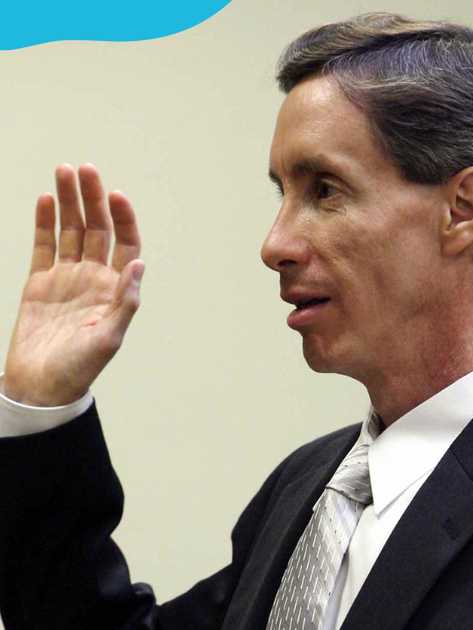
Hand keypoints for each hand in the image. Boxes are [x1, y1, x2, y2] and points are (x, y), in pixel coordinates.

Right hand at [3, 164, 143, 405]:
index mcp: (115, 288)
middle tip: (84, 168)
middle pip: (97, 228)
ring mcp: (66, 277)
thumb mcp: (109, 337)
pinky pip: (43, 246)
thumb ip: (126, 302)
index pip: (125, 243)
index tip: (116, 195)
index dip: (123, 218)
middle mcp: (93, 277)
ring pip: (70, 230)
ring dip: (68, 202)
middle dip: (92, 198)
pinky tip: (45, 199)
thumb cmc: (80, 367)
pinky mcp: (39, 283)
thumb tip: (139, 265)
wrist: (42, 386)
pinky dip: (44, 222)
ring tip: (64, 171)